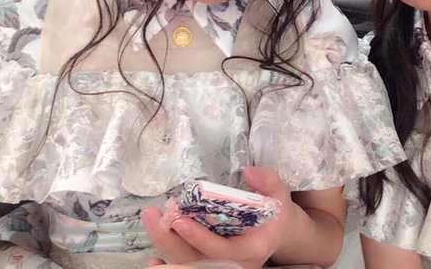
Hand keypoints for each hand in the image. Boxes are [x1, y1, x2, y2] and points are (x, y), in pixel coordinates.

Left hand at [142, 167, 294, 268]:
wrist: (275, 233)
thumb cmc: (275, 214)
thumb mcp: (280, 195)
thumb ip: (269, 182)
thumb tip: (249, 172)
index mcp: (250, 250)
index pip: (220, 249)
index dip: (199, 237)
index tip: (179, 220)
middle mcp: (232, 264)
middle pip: (196, 259)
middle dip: (171, 240)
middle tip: (153, 215)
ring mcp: (219, 266)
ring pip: (187, 262)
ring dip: (165, 242)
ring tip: (150, 217)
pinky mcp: (208, 264)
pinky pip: (186, 267)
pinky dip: (168, 265)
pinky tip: (153, 260)